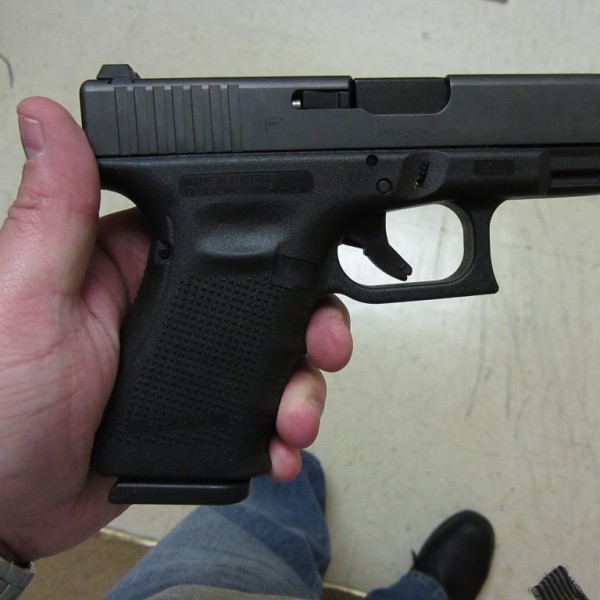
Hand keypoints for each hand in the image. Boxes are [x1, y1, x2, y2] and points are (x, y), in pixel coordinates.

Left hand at [0, 98, 352, 561]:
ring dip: (304, 385)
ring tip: (297, 418)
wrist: (2, 510)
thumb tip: (49, 117)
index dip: (281, 245)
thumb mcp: (25, 297)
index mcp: (132, 265)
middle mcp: (167, 310)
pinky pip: (257, 415)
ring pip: (275, 360)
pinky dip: (281, 432)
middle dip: (311, 324)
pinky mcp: (195, 417)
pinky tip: (281, 447)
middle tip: (324, 348)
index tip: (315, 268)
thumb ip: (55, 213)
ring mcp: (186, 368)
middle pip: (270, 300)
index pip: (227, 236)